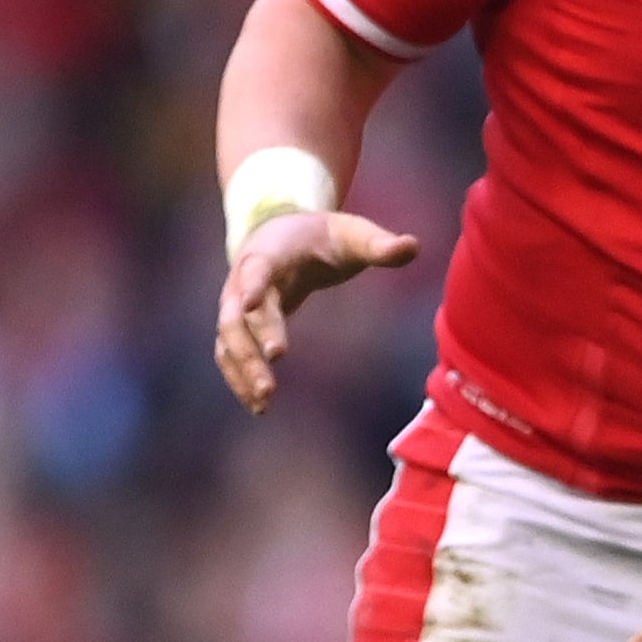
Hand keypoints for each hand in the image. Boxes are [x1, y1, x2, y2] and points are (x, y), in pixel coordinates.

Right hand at [212, 212, 419, 414]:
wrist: (281, 234)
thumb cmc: (322, 237)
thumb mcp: (352, 234)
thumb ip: (379, 245)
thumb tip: (413, 246)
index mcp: (270, 253)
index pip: (256, 269)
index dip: (252, 286)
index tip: (251, 306)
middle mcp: (242, 281)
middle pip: (236, 317)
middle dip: (251, 350)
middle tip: (270, 383)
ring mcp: (234, 306)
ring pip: (227, 342)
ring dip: (243, 372)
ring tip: (264, 403)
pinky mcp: (237, 327)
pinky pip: (228, 356)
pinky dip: (239, 380)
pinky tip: (258, 407)